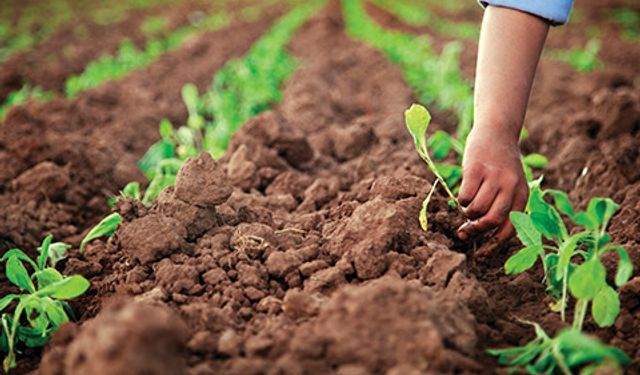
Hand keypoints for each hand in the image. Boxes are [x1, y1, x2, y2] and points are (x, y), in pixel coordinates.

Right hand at [456, 126, 527, 241]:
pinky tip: (461, 195)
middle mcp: (510, 186)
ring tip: (465, 207)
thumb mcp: (511, 184)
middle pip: (492, 221)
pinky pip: (464, 196)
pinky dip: (460, 200)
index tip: (480, 254)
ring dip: (467, 214)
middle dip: (475, 231)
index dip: (493, 245)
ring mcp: (493, 177)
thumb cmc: (501, 164)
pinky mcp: (476, 169)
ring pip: (476, 210)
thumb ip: (503, 206)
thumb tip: (483, 234)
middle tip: (463, 233)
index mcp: (522, 195)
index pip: (510, 229)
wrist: (496, 132)